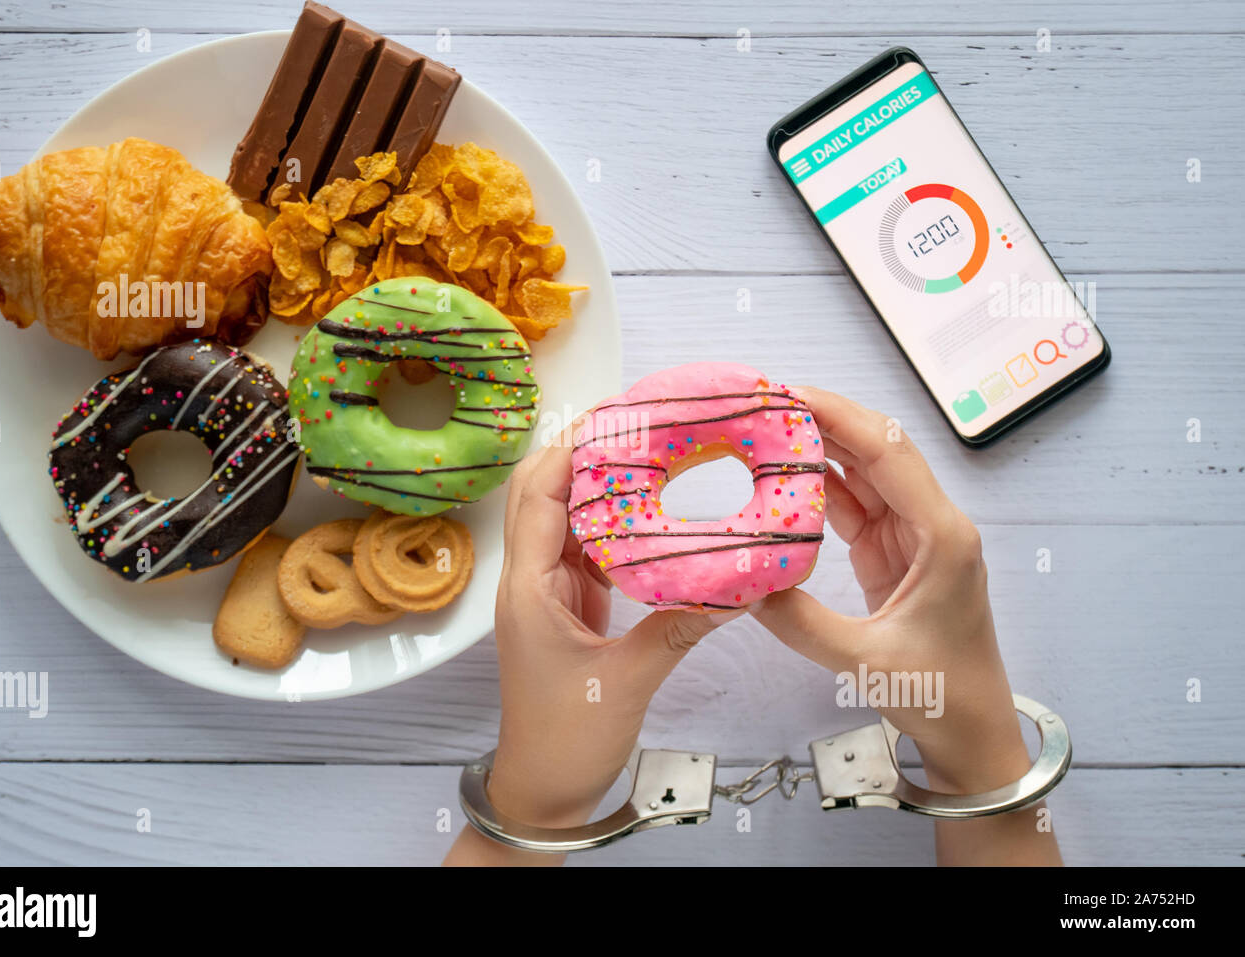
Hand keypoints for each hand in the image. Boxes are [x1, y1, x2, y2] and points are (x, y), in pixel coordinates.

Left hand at [445, 430, 741, 864]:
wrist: (542, 791)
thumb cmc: (564, 742)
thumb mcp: (627, 682)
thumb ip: (678, 630)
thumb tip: (733, 591)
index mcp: (528, 591)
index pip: (536, 497)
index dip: (567, 449)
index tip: (609, 415)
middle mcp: (530, 582)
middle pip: (541, 495)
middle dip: (579, 453)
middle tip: (632, 421)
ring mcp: (547, 595)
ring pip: (563, 520)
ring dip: (596, 485)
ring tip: (643, 452)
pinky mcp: (568, 609)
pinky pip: (585, 552)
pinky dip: (612, 526)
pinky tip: (647, 514)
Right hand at [752, 387, 1026, 794]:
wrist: (973, 733)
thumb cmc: (941, 696)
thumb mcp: (864, 661)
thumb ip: (800, 621)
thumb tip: (742, 585)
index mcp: (942, 535)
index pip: (888, 452)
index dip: (839, 415)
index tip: (789, 393)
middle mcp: (932, 523)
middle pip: (878, 450)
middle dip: (825, 419)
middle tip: (766, 401)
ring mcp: (913, 537)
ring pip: (865, 474)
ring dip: (820, 449)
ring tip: (768, 427)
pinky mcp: (893, 555)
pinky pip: (854, 507)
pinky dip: (820, 489)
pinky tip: (785, 474)